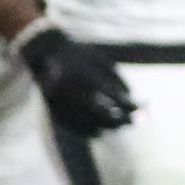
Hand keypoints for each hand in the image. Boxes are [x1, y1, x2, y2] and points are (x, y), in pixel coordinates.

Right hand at [19, 22, 135, 136]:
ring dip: (107, 128)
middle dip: (120, 121)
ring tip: (117, 125)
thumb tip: (131, 101)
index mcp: (87, 78)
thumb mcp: (101, 61)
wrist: (46, 52)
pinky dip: (90, 131)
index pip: (114, 99)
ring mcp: (64, 104)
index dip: (129, 107)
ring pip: (90, 125)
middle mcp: (75, 93)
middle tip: (131, 122)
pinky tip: (100, 131)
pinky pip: (76, 128)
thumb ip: (117, 80)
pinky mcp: (55, 112)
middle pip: (104, 116)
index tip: (139, 110)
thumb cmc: (80, 56)